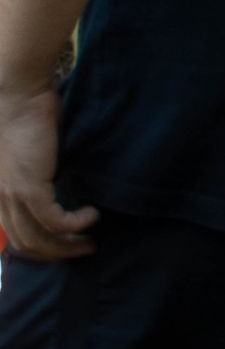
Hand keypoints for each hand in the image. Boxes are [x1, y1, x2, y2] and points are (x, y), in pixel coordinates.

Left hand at [0, 82, 93, 261]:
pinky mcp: (29, 187)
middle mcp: (0, 200)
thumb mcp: (29, 152)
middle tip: (85, 248)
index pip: (16, 236)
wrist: (15, 95)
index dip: (44, 247)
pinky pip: (54, 220)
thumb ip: (37, 172)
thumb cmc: (25, 116)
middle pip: (27, 244)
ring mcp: (12, 195)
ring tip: (91, 240)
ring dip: (68, 245)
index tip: (69, 244)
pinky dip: (76, 224)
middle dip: (59, 253)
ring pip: (39, 238)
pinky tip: (91, 215)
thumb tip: (60, 185)